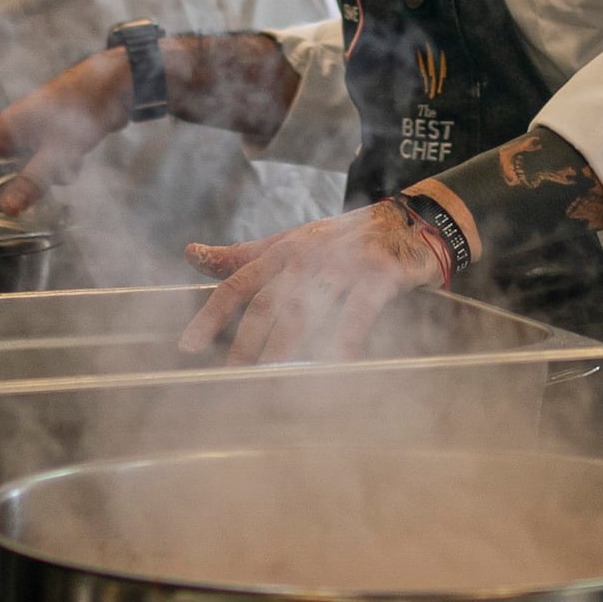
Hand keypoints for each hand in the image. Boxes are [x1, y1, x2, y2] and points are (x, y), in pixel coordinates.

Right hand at [0, 50, 136, 211]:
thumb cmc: (81, 110)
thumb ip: (32, 180)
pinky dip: (61, 170)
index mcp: (2, 131)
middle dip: (12, 189)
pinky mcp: (54, 140)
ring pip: (26, 172)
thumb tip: (6, 210)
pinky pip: (47, 166)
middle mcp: (13, 133)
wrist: (116, 86)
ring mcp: (34, 136)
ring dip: (43, 179)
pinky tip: (77, 160)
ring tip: (63, 168)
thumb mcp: (56, 151)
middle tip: (23, 201)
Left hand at [181, 204, 445, 364]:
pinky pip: (357, 311)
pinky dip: (345, 338)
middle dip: (247, 343)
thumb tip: (193, 255)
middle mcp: (307, 256)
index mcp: (282, 250)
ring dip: (286, 347)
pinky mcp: (379, 274)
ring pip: (306, 310)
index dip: (211, 315)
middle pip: (268, 304)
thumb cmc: (346, 238)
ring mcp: (343, 264)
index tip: (188, 347)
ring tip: (272, 380)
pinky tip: (336, 365)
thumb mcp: (292, 241)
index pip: (238, 283)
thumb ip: (244, 255)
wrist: (414, 221)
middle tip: (233, 377)